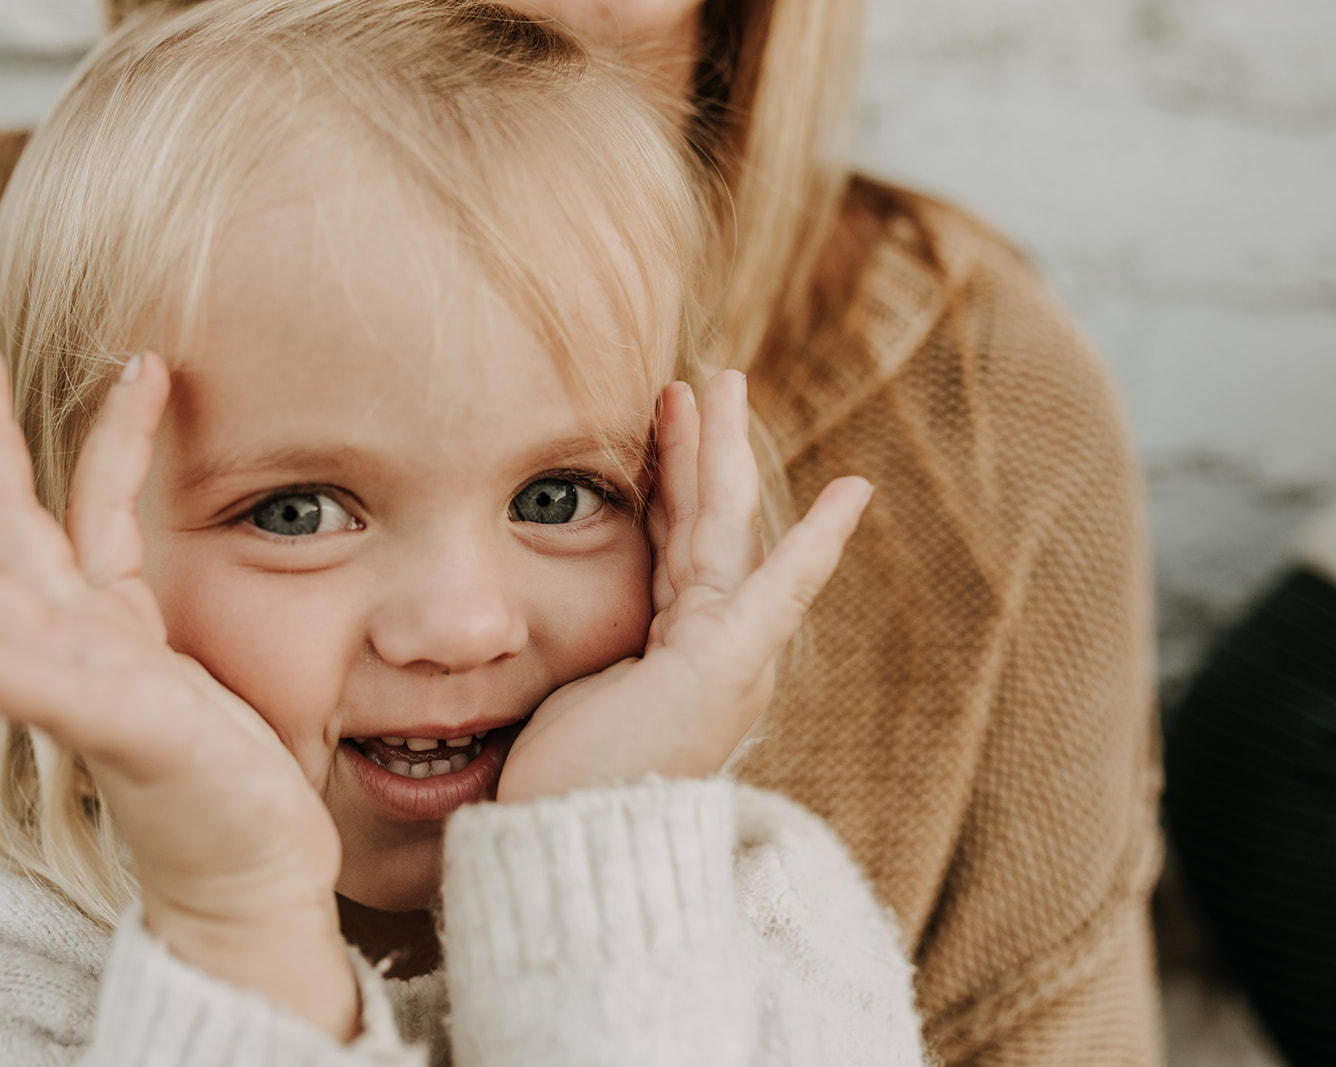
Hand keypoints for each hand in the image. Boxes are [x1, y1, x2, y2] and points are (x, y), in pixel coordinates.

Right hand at [0, 338, 355, 1038]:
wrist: (248, 878)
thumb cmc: (222, 779)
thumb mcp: (187, 676)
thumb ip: (142, 621)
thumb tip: (127, 572)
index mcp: (104, 627)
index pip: (85, 513)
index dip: (106, 437)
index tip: (139, 366)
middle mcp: (84, 648)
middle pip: (10, 530)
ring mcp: (90, 688)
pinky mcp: (118, 734)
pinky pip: (41, 688)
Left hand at [497, 370, 871, 802]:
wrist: (572, 849)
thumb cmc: (556, 788)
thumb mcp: (563, 694)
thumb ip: (580, 645)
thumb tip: (522, 615)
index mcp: (673, 654)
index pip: (673, 550)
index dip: (670, 488)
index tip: (662, 437)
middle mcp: (712, 650)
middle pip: (707, 524)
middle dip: (700, 449)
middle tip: (697, 380)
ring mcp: (727, 656)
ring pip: (725, 529)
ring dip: (720, 451)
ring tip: (721, 381)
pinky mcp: (728, 662)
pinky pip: (777, 585)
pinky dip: (815, 540)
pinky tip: (853, 492)